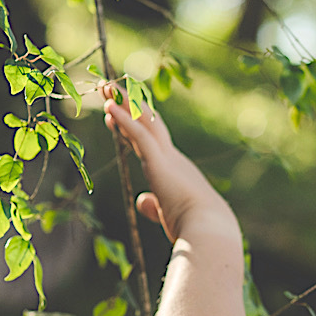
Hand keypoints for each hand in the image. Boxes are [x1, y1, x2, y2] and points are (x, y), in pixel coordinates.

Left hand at [102, 85, 234, 242]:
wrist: (209, 229)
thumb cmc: (193, 227)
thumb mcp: (169, 214)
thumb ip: (154, 205)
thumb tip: (142, 200)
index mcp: (175, 170)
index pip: (150, 141)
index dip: (131, 125)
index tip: (113, 112)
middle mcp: (172, 158)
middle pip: (146, 124)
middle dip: (128, 104)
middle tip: (110, 87)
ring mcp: (166, 158)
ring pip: (144, 123)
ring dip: (124, 103)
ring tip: (106, 85)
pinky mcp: (160, 163)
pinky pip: (140, 137)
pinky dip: (125, 121)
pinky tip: (110, 108)